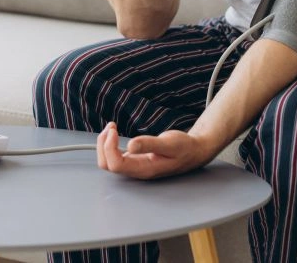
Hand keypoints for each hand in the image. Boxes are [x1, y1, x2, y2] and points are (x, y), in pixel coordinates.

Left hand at [96, 122, 212, 179]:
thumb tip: (130, 145)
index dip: (109, 147)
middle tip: (111, 126)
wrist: (193, 152)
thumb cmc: (183, 148)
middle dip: (103, 144)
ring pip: (108, 161)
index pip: (115, 164)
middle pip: (106, 165)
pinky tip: (114, 133)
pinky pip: (114, 156)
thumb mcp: (169, 143)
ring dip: (104, 143)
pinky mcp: (134, 160)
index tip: (114, 130)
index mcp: (144, 169)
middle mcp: (136, 170)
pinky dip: (109, 143)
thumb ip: (150, 144)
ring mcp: (134, 166)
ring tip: (111, 127)